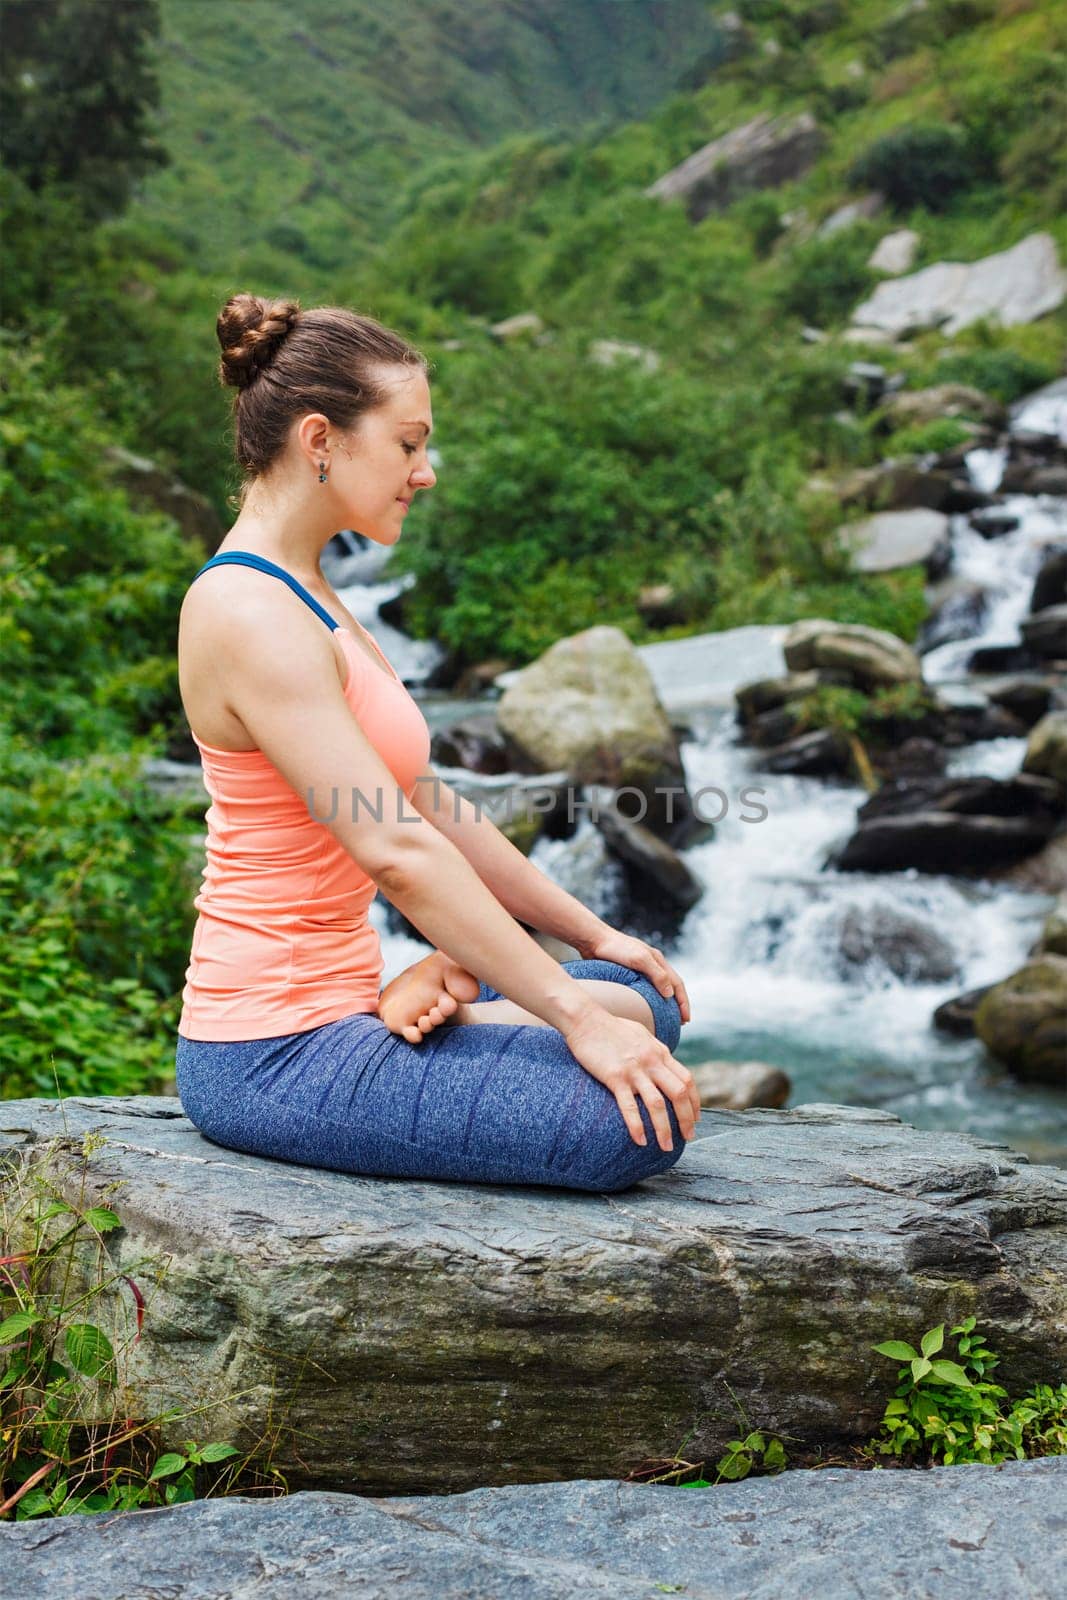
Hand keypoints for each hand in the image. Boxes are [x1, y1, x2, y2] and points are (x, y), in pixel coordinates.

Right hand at [563, 1005, 700, 1150]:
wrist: (585, 1020)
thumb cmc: (611, 1027)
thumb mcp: (642, 1035)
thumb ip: (654, 1051)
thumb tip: (663, 1063)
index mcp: (660, 1052)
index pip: (687, 1080)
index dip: (695, 1102)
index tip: (695, 1118)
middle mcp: (652, 1061)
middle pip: (679, 1094)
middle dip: (687, 1119)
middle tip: (688, 1137)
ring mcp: (634, 1070)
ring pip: (657, 1104)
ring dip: (665, 1129)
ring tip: (667, 1147)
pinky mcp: (615, 1077)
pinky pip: (629, 1106)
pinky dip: (637, 1126)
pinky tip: (641, 1141)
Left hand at [574, 925, 690, 1025]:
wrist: (592, 939)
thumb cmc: (615, 948)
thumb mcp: (640, 959)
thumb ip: (657, 974)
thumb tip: (670, 994)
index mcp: (658, 960)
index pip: (677, 984)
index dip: (683, 1002)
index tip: (686, 1019)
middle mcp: (652, 964)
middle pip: (671, 986)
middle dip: (678, 1004)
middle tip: (681, 1022)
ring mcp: (640, 968)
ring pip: (659, 988)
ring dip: (666, 1003)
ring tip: (667, 1018)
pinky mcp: (628, 973)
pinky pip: (645, 989)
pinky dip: (651, 1000)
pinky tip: (646, 1009)